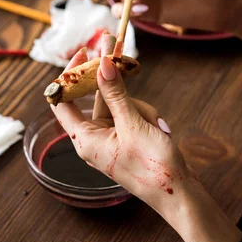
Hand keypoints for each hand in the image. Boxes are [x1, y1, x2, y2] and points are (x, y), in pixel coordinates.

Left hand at [51, 34, 195, 217]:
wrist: (178, 193)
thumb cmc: (152, 166)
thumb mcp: (133, 125)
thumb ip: (116, 94)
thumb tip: (102, 65)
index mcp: (84, 139)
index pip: (63, 101)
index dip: (68, 76)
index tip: (84, 53)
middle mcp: (94, 138)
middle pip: (97, 97)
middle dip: (113, 82)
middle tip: (118, 48)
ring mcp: (112, 138)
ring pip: (120, 103)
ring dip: (139, 106)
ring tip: (154, 124)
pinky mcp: (128, 138)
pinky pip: (132, 115)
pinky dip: (145, 115)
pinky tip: (159, 128)